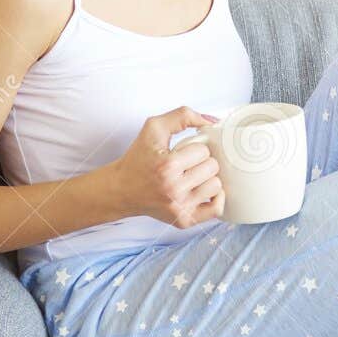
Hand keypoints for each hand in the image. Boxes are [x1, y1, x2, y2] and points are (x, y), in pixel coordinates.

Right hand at [106, 106, 223, 227]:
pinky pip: (216, 209)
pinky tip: (203, 190)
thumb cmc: (137, 160)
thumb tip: (212, 121)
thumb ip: (182, 115)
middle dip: (201, 163)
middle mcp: (174, 189)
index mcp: (167, 166)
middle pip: (212, 168)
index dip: (195, 148)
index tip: (182, 153)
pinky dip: (215, 199)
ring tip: (191, 178)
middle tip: (186, 165)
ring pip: (216, 186)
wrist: (121, 190)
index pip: (204, 151)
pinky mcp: (184, 220)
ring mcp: (180, 208)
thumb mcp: (154, 128)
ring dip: (206, 179)